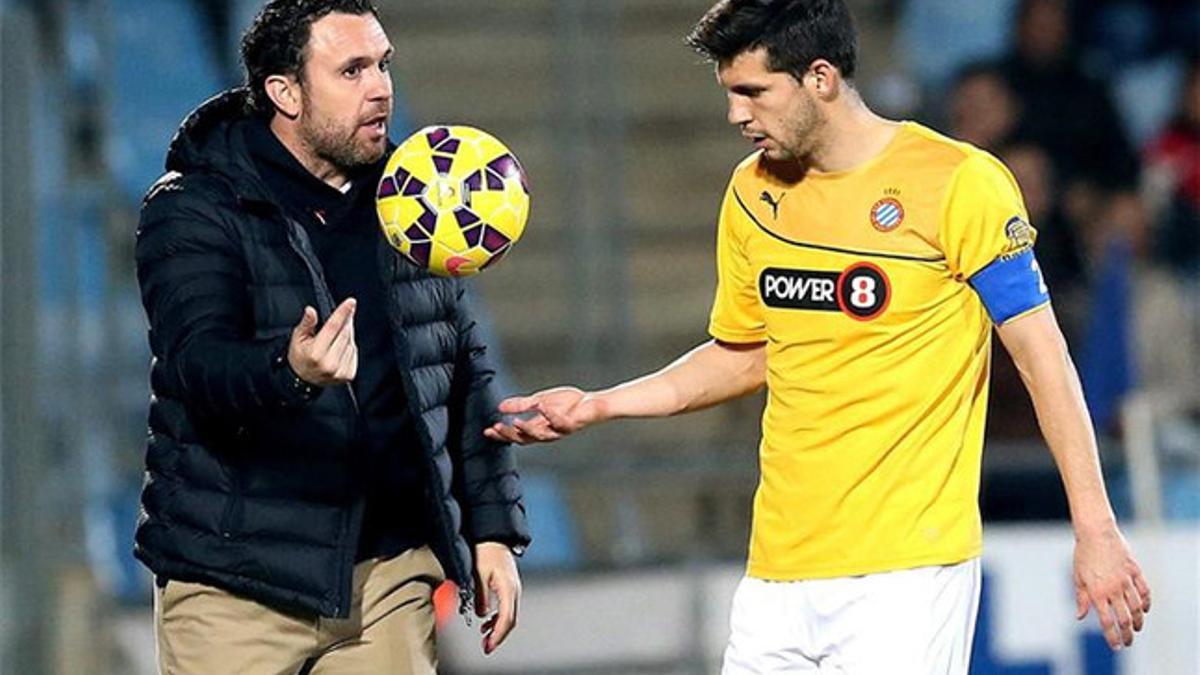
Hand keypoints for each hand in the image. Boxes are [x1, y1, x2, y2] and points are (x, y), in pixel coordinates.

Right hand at [288, 299, 357, 385]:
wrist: (302, 380)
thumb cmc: (300, 356)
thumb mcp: (298, 338)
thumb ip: (306, 323)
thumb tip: (311, 310)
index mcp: (316, 353)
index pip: (333, 327)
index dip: (342, 312)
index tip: (351, 302)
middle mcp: (329, 364)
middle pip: (345, 333)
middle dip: (347, 321)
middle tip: (346, 313)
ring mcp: (339, 371)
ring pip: (351, 343)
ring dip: (347, 335)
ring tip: (336, 336)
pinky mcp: (348, 375)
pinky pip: (354, 353)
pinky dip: (350, 347)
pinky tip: (339, 347)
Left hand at [473, 542, 519, 654]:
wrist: (493, 537)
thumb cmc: (487, 551)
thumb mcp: (478, 574)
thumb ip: (480, 596)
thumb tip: (481, 614)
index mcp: (508, 587)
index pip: (507, 618)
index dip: (498, 634)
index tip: (489, 643)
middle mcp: (514, 590)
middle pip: (511, 620)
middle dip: (499, 636)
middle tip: (486, 646)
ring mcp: (513, 589)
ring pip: (509, 615)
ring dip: (498, 628)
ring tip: (485, 636)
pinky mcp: (509, 588)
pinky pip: (507, 608)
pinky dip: (498, 619)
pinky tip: (487, 622)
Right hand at [483, 386, 604, 444]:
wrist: (592, 403)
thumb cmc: (568, 404)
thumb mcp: (539, 401)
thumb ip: (521, 405)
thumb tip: (500, 406)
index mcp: (539, 427)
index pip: (517, 435)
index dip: (502, 434)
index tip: (487, 431)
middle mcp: (548, 432)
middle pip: (526, 439)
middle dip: (510, 434)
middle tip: (496, 428)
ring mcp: (560, 430)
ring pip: (542, 435)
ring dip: (527, 429)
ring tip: (514, 421)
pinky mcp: (573, 424)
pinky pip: (561, 422)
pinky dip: (550, 414)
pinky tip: (541, 406)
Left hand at [1073, 525, 1150, 648]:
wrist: (1096, 533)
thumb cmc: (1083, 555)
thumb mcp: (1078, 577)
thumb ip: (1082, 599)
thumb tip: (1080, 617)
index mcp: (1097, 592)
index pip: (1107, 622)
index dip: (1113, 637)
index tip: (1116, 646)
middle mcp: (1113, 589)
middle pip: (1125, 618)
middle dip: (1127, 634)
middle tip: (1128, 642)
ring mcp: (1126, 580)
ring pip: (1137, 607)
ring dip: (1138, 620)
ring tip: (1137, 628)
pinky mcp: (1135, 571)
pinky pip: (1144, 591)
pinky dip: (1146, 602)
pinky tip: (1144, 609)